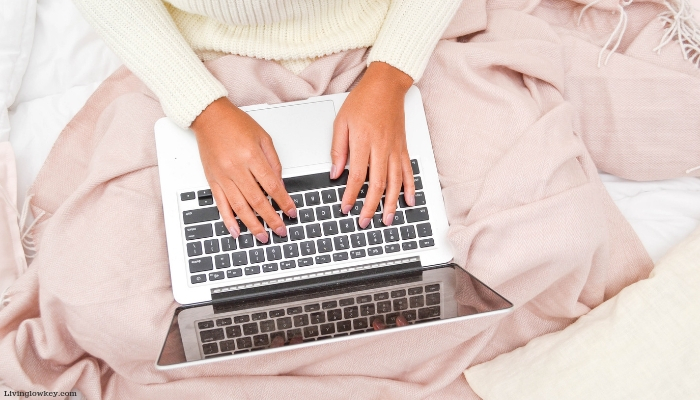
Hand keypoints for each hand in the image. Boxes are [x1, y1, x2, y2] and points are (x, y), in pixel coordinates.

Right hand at [191, 97, 296, 242]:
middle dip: (271, 219)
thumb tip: (280, 185)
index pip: (272, 186)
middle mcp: (236, 168)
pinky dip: (228, 220)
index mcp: (252, 156)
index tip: (291, 213)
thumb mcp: (263, 137)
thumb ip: (273, 162)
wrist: (209, 117)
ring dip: (252, 225)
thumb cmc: (236, 124)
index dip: (284, 202)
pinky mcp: (212, 180)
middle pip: (257, 200)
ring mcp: (222, 176)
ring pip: (239, 207)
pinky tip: (236, 231)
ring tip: (262, 236)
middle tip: (281, 231)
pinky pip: (220, 204)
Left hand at [331, 62, 415, 228]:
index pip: (356, 176)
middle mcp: (381, 147)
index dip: (351, 195)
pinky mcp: (403, 147)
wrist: (387, 85)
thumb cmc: (363, 100)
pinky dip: (409, 187)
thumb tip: (335, 172)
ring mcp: (395, 148)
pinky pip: (408, 171)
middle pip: (377, 184)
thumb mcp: (341, 121)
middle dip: (370, 207)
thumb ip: (338, 148)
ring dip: (391, 203)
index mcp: (363, 141)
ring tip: (387, 219)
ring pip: (395, 182)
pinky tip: (408, 200)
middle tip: (364, 221)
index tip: (346, 207)